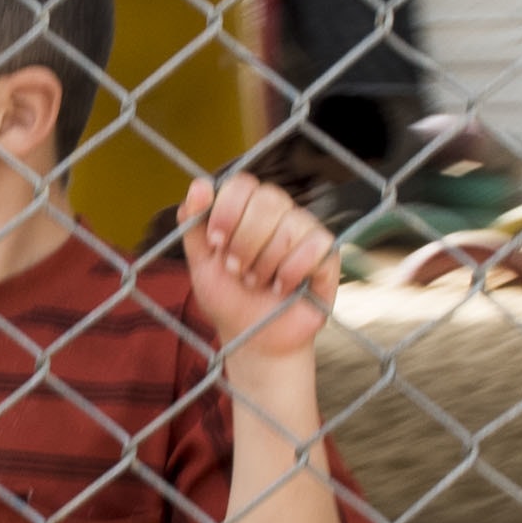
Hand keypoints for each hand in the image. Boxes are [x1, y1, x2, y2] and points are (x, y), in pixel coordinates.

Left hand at [178, 170, 337, 360]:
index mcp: (248, 208)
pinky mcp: (327, 254)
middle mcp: (280, 213)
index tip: (216, 243)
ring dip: (265, 262)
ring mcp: (306, 231)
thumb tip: (198, 185)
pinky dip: (292, 271)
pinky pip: (316, 245)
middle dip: (245, 241)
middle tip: (236, 269)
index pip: (244, 184)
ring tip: (257, 283)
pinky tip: (282, 287)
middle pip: (268, 200)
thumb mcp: (200, 264)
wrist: (253, 338)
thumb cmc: (229, 298)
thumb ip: (194, 225)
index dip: (227, 210)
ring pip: (291, 224)